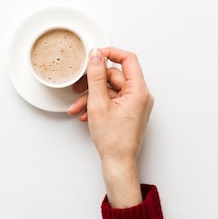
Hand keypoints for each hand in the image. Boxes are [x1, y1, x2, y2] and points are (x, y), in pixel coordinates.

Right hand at [67, 47, 153, 207]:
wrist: (118, 164)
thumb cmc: (113, 141)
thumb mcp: (98, 103)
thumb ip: (95, 76)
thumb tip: (95, 55)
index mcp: (139, 91)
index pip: (128, 60)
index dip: (110, 53)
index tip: (95, 54)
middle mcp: (140, 96)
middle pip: (114, 76)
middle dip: (92, 83)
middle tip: (77, 88)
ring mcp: (135, 105)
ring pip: (110, 90)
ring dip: (91, 97)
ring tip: (77, 107)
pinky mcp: (128, 112)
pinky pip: (112, 100)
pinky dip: (97, 104)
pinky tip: (84, 114)